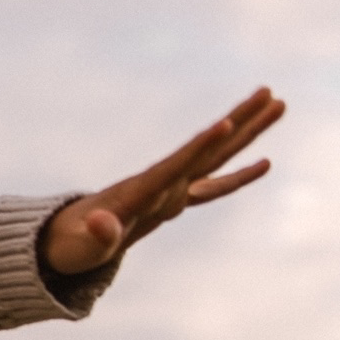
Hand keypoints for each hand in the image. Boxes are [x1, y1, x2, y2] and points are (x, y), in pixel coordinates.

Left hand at [45, 87, 285, 275]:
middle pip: (206, 149)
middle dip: (238, 122)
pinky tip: (266, 163)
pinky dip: (238, 176)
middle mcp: (159, 184)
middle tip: (269, 92)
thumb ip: (96, 235)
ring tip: (277, 104)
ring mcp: (168, 190)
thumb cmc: (70, 247)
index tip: (225, 122)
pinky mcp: (172, 201)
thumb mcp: (81, 247)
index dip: (200, 147)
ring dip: (247, 133)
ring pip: (216, 158)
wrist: (62, 242)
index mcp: (140, 192)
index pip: (175, 165)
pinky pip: (212, 186)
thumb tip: (99, 224)